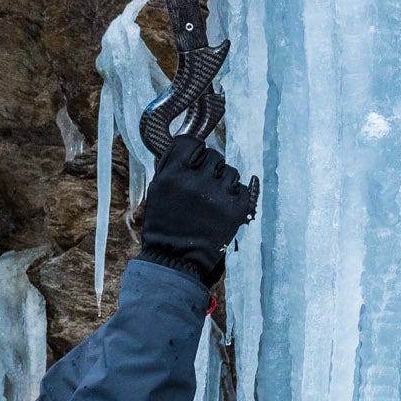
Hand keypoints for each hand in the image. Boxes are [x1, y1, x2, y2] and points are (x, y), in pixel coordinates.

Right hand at [135, 133, 257, 286]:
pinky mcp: (235, 209)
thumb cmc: (164, 223)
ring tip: (213, 198)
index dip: (194, 150)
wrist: (175, 258)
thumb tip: (189, 145)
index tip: (194, 159)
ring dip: (224, 181)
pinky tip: (223, 207)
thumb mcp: (157, 190)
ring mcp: (217, 195)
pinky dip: (235, 196)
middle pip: (214, 155)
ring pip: (231, 171)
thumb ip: (171, 166)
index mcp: (173, 174)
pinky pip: (243, 188)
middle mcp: (195, 181)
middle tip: (203, 184)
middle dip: (210, 167)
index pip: (191, 142)